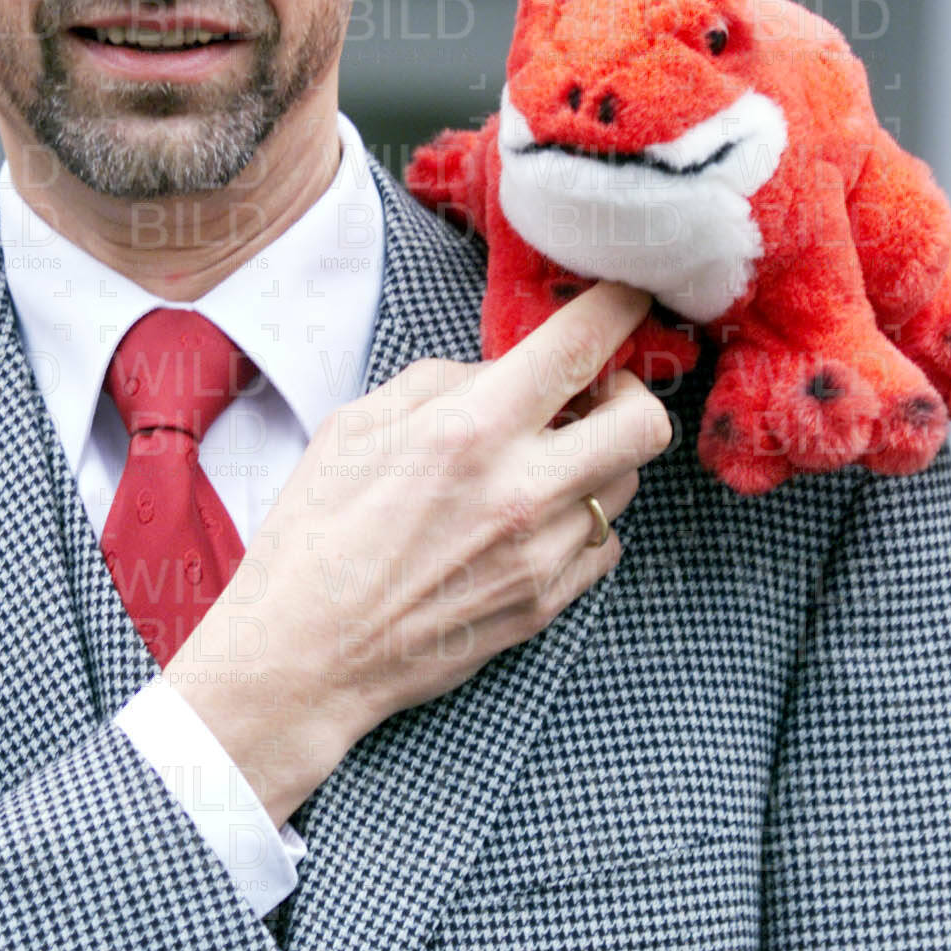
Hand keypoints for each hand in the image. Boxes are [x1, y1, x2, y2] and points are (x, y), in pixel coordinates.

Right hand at [164, 281, 670, 824]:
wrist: (305, 656)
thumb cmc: (316, 532)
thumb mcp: (356, 425)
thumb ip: (441, 383)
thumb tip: (498, 372)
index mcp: (471, 430)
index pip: (579, 347)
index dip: (619, 305)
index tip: (626, 294)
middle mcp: (523, 490)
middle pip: (644, 423)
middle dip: (628, 392)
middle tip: (587, 392)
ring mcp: (542, 554)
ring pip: (624, 484)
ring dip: (596, 458)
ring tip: (540, 459)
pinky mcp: (546, 605)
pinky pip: (601, 544)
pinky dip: (578, 520)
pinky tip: (528, 518)